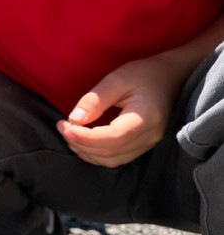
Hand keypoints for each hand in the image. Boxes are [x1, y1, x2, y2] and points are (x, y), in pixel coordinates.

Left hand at [56, 57, 182, 167]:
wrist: (172, 77)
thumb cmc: (144, 74)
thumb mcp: (118, 78)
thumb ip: (95, 99)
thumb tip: (74, 120)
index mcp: (145, 118)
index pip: (113, 138)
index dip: (86, 138)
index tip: (64, 126)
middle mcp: (149, 136)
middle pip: (110, 153)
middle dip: (81, 144)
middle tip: (61, 127)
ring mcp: (148, 144)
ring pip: (112, 160)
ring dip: (86, 152)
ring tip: (69, 134)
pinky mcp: (142, 146)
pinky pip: (116, 158)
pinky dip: (95, 154)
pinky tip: (82, 141)